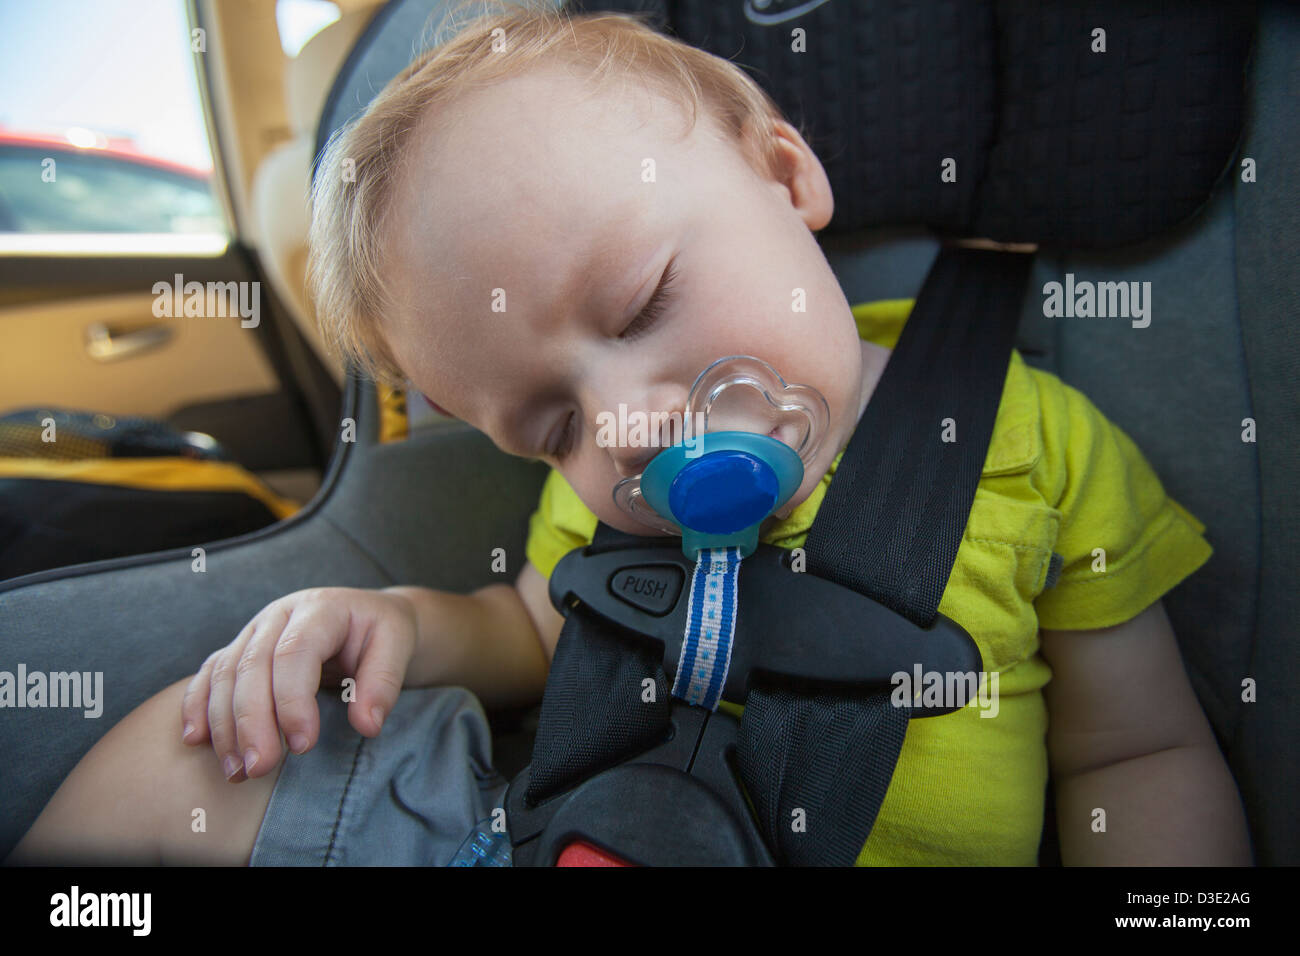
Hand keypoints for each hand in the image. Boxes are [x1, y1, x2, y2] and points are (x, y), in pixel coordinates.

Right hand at [180, 587, 417, 781]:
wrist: (369, 616)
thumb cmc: (382, 633)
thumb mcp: (398, 646)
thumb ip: (384, 683)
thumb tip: (367, 725)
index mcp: (319, 608)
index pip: (295, 652)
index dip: (292, 701)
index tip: (303, 746)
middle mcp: (279, 616)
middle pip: (252, 666)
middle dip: (252, 722)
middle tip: (260, 768)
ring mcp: (254, 631)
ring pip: (225, 674)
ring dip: (224, 725)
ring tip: (236, 771)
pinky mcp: (240, 649)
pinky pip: (209, 674)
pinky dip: (198, 706)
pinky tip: (196, 740)